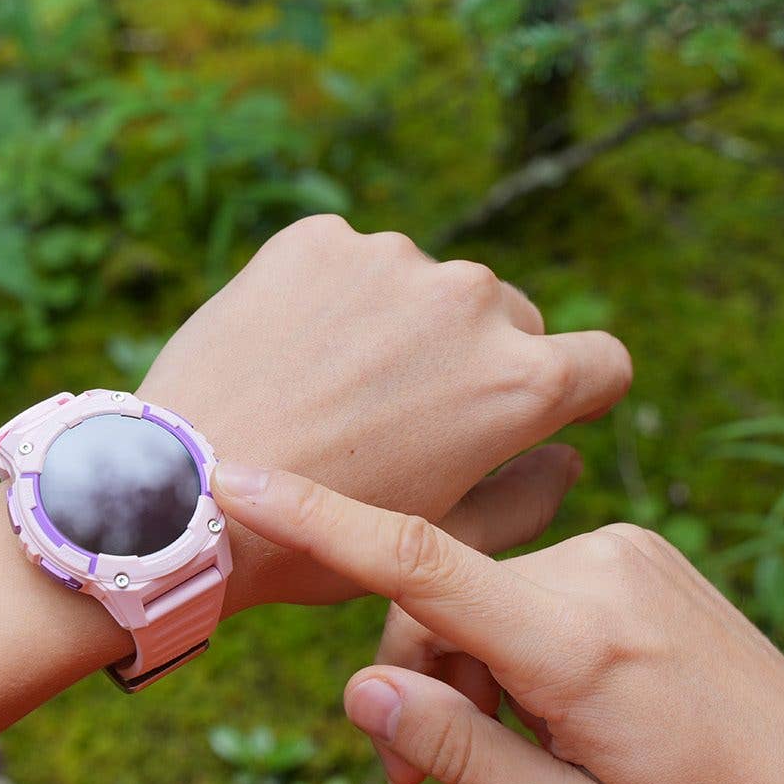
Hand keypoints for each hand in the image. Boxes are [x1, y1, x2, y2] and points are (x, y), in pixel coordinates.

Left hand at [137, 214, 629, 614]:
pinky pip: (348, 263)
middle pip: (509, 320)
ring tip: (328, 395)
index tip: (534, 414)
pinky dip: (330, 300)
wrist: (180, 493)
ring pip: (423, 290)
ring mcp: (392, 260)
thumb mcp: (439, 544)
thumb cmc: (314, 542)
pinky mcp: (318, 239)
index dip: (577, 394)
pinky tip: (286, 358)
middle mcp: (471, 301)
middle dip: (475, 361)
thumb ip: (528, 501)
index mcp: (520, 382)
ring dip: (399, 328)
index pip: (602, 363)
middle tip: (400, 421)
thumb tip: (567, 461)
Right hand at [211, 464, 783, 783]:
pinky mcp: (639, 555)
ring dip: (472, 669)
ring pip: (485, 598)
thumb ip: (459, 755)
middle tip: (413, 776)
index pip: (419, 562)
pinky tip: (558, 712)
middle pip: (441, 601)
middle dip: (418, 678)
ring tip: (517, 755)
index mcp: (579, 641)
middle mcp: (601, 568)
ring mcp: (627, 552)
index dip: (317, 519)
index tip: (233, 478)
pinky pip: (533, 588)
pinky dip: (516, 644)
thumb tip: (360, 688)